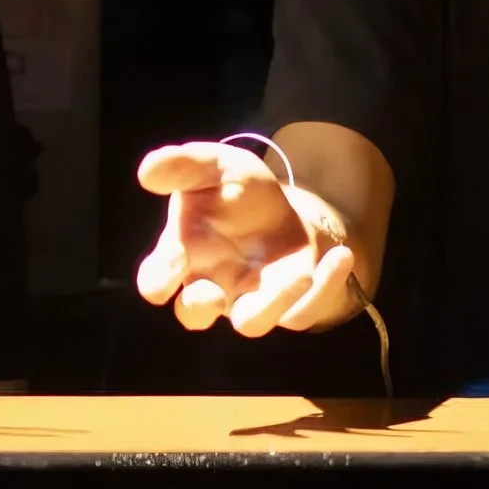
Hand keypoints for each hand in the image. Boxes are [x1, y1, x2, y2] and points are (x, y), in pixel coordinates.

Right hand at [135, 140, 355, 336]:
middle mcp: (210, 286)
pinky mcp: (291, 306)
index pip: (155, 279)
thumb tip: (147, 171)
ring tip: (300, 274)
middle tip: (210, 294)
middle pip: (194, 314)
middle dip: (200, 307)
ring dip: (273, 304)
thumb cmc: (236, 193)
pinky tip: (341, 257)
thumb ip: (184, 166)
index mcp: (180, 257)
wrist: (284, 210)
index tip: (171, 264)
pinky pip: (305, 311)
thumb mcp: (216, 167)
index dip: (158, 279)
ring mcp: (251, 301)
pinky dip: (326, 286)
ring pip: (252, 323)